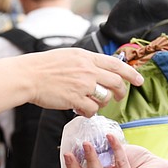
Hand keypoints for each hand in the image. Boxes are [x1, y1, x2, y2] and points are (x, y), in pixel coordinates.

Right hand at [27, 49, 141, 116]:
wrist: (28, 75)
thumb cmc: (43, 66)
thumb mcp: (68, 55)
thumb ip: (85, 62)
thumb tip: (98, 70)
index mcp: (87, 57)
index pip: (116, 64)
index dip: (131, 73)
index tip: (139, 80)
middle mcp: (88, 70)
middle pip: (116, 82)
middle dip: (121, 92)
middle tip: (118, 97)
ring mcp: (83, 85)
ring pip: (105, 97)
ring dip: (102, 102)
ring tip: (90, 102)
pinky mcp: (75, 99)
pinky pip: (92, 109)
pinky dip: (89, 112)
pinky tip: (81, 109)